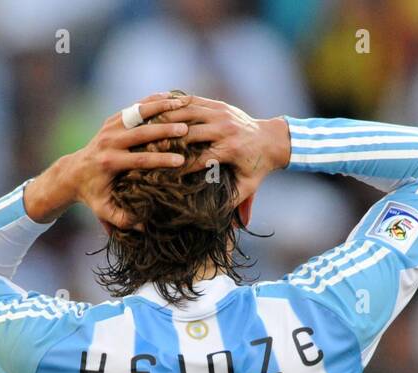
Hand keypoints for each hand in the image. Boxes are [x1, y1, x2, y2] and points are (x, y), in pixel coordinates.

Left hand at [24, 93, 191, 228]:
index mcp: (109, 162)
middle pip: (140, 133)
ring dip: (161, 108)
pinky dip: (153, 101)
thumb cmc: (93, 195)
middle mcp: (109, 141)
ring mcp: (110, 127)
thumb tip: (144, 226)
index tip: (180, 161)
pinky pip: (135, 107)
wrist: (74, 173)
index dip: (161, 160)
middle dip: (164, 131)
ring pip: (138, 113)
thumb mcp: (104, 211)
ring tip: (183, 105)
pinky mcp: (113, 119)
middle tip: (186, 130)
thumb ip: (122, 220)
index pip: (139, 160)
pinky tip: (171, 98)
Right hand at [156, 95, 289, 203]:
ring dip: (166, 121)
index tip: (160, 175)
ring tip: (146, 130)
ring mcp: (221, 113)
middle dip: (167, 142)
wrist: (272, 139)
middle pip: (188, 134)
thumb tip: (223, 225)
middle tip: (145, 150)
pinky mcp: (218, 104)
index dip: (177, 167)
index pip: (197, 158)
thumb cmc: (257, 168)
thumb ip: (234, 203)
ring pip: (186, 113)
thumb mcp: (248, 187)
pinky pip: (191, 102)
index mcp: (231, 150)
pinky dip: (174, 107)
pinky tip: (158, 113)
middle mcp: (225, 128)